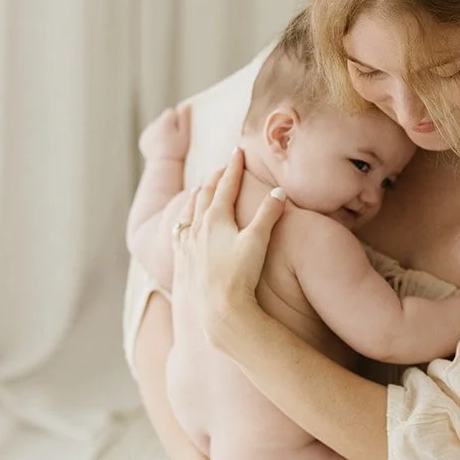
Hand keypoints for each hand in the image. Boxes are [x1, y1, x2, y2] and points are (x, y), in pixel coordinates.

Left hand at [139, 103, 191, 161]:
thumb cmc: (178, 152)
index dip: (178, 121)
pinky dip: (156, 138)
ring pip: (157, 126)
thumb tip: (185, 105)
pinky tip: (161, 147)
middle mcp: (153, 125)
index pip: (171, 112)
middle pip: (164, 119)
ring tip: (168, 144)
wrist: (164, 166)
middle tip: (175, 139)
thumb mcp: (186, 136)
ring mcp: (147, 133)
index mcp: (163, 123)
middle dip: (169, 126)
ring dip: (162, 132)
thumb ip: (185, 120)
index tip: (180, 132)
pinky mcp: (144, 140)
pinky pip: (152, 134)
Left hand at [172, 149, 285, 350]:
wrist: (218, 309)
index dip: (233, 167)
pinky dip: (183, 221)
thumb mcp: (258, 242)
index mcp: (216, 218)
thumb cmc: (240, 276)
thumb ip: (268, 214)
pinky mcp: (182, 261)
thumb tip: (279, 191)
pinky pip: (179, 233)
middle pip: (205, 195)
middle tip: (222, 166)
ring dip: (196, 197)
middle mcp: (198, 227)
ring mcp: (187, 245)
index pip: (226, 185)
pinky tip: (183, 224)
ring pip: (189, 212)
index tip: (237, 151)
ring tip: (199, 189)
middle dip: (215, 178)